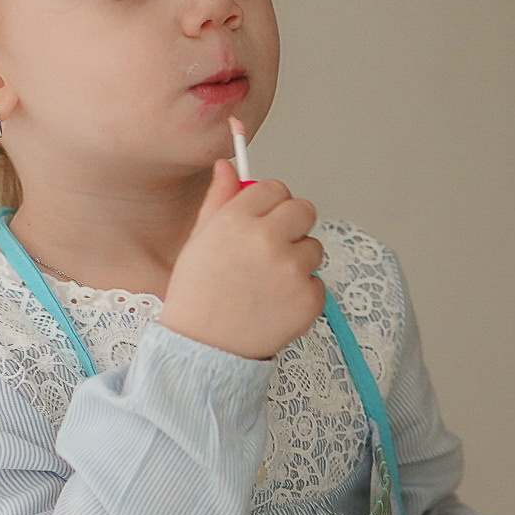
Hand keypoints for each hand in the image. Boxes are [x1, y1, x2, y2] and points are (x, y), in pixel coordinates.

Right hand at [160, 160, 325, 359]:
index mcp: (237, 220)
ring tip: (267, 283)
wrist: (204, 348)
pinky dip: (302, 293)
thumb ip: (219, 199)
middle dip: (292, 224)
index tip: (264, 217)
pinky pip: (317, 282)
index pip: (274, 188)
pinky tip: (275, 305)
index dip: (270, 204)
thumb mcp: (199, 241)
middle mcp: (267, 239)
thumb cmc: (197, 294)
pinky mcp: (310, 298)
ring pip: (314, 247)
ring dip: (298, 260)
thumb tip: (227, 165)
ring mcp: (292, 270)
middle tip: (272, 249)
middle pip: (304, 209)